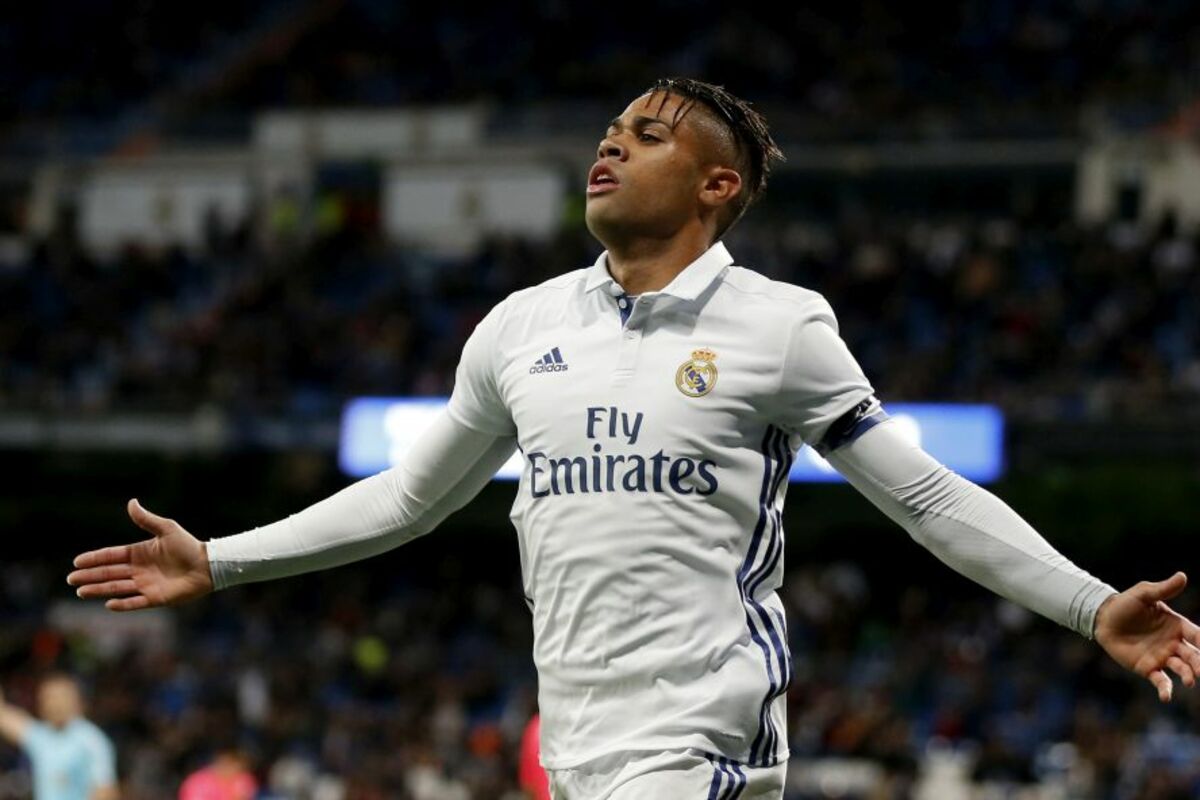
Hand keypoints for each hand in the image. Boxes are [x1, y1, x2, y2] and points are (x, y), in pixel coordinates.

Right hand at [67, 499, 213, 611]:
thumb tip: (131, 502)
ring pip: (117, 588)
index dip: (94, 559)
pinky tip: (108, 604)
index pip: (111, 556)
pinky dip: (122, 603)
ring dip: (98, 590)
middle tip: (71, 579)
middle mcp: (139, 570)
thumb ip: (147, 519)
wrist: (208, 565)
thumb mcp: (167, 529)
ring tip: (80, 591)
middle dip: (90, 576)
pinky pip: (135, 602)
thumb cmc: (189, 546)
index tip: (77, 561)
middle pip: (109, 573)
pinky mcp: (155, 598)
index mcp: (139, 553)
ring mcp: (145, 585)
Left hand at [1094, 572, 1199, 701]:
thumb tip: (1182, 576)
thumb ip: (1163, 589)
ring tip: (1190, 681)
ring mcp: (1162, 657)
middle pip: (1193, 655)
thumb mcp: (1144, 594)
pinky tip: (1166, 697)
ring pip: (1181, 669)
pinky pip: (1160, 681)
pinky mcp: (1147, 668)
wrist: (1102, 618)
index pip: (1197, 635)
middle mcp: (1173, 643)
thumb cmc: (1125, 604)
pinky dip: (1165, 689)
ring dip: (1188, 675)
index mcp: (1177, 626)